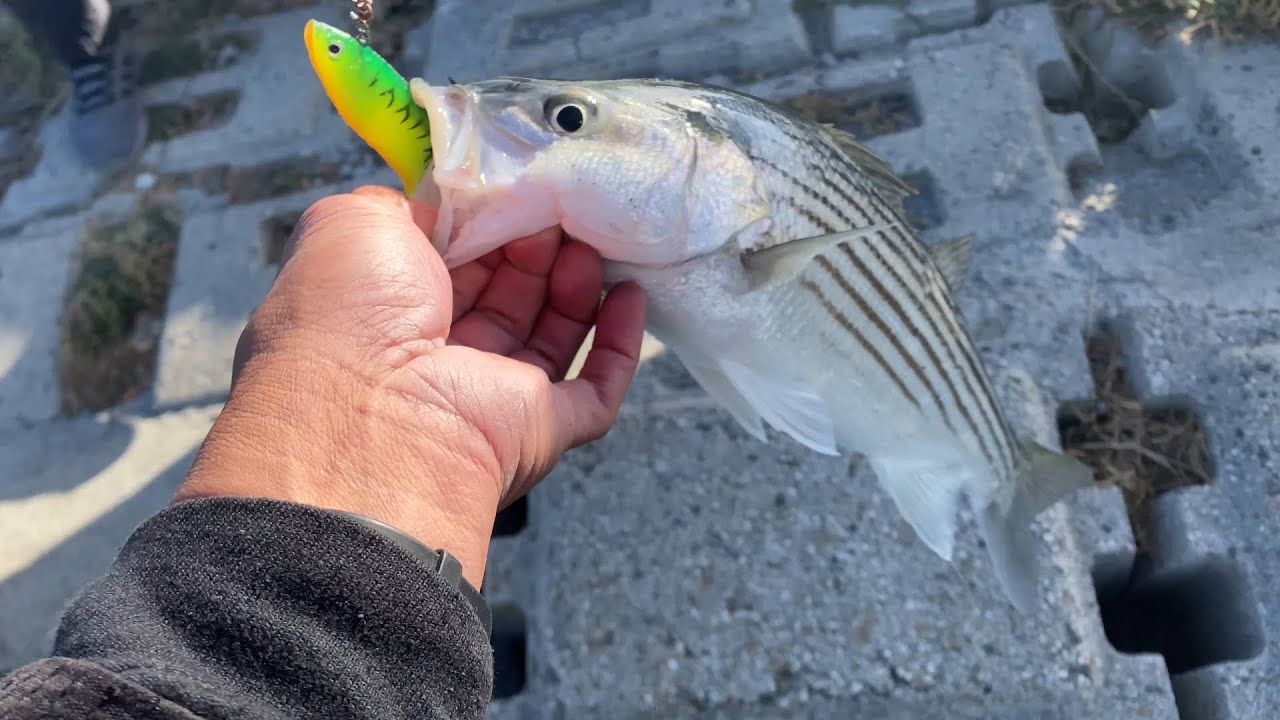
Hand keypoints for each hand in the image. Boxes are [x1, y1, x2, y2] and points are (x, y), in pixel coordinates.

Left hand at [175, 186, 646, 584]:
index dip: (488, 225)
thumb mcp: (351, 225)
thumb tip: (436, 202)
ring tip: (594, 243)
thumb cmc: (350, 313)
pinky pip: (597, 389)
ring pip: (553, 335)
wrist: (371, 412)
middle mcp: (441, 360)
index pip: (455, 263)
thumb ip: (393, 204)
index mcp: (390, 315)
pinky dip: (619, 343)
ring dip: (579, 286)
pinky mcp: (544, 429)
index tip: (515, 190)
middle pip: (509, 295)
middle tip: (562, 210)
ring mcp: (495, 398)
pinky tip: (630, 296)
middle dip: (539, 248)